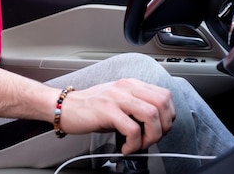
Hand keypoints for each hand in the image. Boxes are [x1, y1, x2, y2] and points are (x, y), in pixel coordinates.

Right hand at [57, 78, 175, 153]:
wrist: (65, 107)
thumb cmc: (91, 107)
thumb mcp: (118, 101)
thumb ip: (136, 106)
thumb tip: (155, 124)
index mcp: (132, 84)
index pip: (164, 95)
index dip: (168, 116)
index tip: (160, 129)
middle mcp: (126, 87)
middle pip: (162, 103)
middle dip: (163, 127)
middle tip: (151, 139)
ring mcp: (117, 98)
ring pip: (151, 115)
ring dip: (151, 136)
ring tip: (139, 145)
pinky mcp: (107, 110)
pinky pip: (132, 129)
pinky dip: (134, 144)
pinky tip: (125, 147)